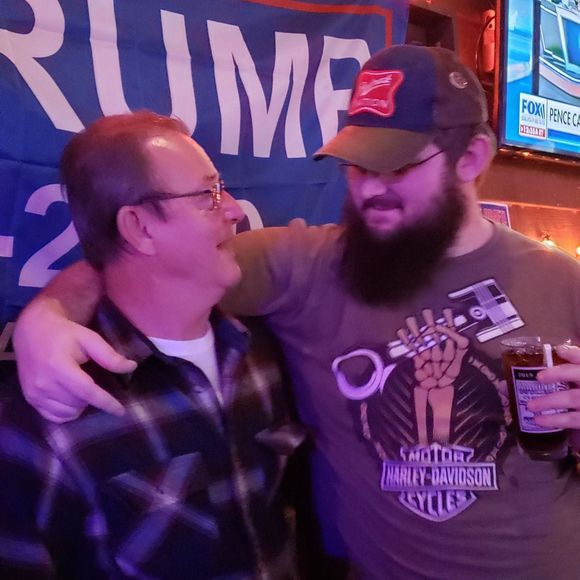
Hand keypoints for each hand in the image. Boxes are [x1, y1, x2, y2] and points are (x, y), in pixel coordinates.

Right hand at [13, 304, 134, 422]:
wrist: (32, 331)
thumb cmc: (64, 334)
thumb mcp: (89, 338)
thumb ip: (109, 355)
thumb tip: (131, 367)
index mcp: (59, 366)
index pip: (87, 392)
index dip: (106, 403)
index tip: (121, 411)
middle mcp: (43, 383)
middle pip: (79, 403)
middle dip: (93, 398)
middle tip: (95, 383)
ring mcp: (34, 393)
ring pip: (67, 413)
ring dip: (80, 406)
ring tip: (83, 389)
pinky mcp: (30, 399)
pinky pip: (53, 417)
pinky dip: (66, 412)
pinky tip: (71, 400)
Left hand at [527, 344, 579, 435]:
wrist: (576, 418)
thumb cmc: (563, 399)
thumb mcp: (554, 387)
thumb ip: (534, 383)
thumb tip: (503, 385)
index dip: (573, 353)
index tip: (559, 350)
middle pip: (577, 373)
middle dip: (558, 374)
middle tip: (538, 377)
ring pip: (572, 398)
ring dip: (549, 401)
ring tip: (530, 405)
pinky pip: (572, 419)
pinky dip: (554, 419)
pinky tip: (539, 420)